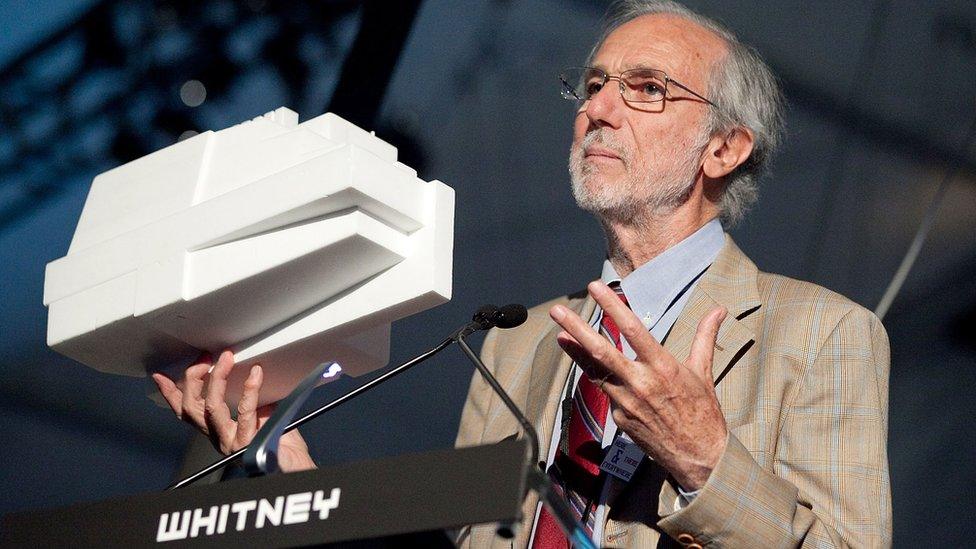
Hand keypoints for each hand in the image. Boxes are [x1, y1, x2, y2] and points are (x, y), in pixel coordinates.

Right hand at [152, 350, 315, 472]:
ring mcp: (231, 442)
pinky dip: (249, 390)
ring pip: (212, 408)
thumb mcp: (260, 414)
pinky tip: (254, 374)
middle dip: (194, 379)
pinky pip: (245, 412)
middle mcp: (218, 438)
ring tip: (226, 358)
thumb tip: (248, 371)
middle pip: (192, 408)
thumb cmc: (281, 443)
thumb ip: (249, 399)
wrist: (297, 466)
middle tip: (205, 358)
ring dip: (217, 379)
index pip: (186, 412)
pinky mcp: (248, 443)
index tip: (161, 376)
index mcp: (217, 431)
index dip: (171, 395)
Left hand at [550, 281, 727, 490]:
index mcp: (662, 368)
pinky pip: (608, 393)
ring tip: (560, 334)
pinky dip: (601, 378)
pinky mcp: (619, 419)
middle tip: (557, 311)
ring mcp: (626, 402)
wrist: (699, 458)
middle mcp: (640, 383)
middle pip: (601, 351)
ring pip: (595, 371)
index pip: (632, 329)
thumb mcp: (704, 373)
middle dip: (577, 328)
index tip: (595, 288)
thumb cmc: (703, 413)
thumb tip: (718, 310)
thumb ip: (705, 338)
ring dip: (576, 352)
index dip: (611, 307)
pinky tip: (596, 370)